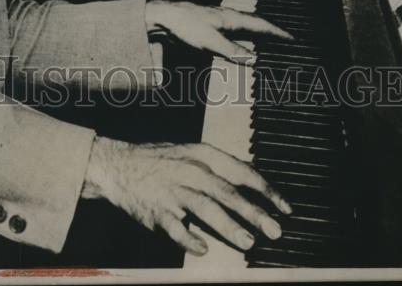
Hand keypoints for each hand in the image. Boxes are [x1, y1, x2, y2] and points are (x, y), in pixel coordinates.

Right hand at [83, 137, 291, 255]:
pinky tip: (203, 248)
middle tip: (274, 230)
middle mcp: (190, 170)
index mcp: (202, 155)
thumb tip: (250, 184)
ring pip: (206, 208)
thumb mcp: (190, 153)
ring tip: (247, 241)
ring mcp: (173, 190)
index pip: (241, 171)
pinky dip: (190, 239)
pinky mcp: (157, 210)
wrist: (117, 164)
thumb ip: (218, 169)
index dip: (265, 190)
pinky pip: (176, 228)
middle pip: (228, 192)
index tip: (284, 208)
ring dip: (228, 226)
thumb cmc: (158, 160)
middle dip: (254, 212)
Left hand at [145, 1, 292, 63]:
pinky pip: (236, 34)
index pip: (262, 24)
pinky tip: (245, 47)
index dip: (279, 33)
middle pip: (257, 25)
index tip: (294, 39)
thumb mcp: (210, 42)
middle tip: (288, 43)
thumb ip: (233, 51)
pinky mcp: (213, 28)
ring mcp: (222, 22)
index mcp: (233, 18)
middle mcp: (230, 18)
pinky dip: (246, 41)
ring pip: (247, 29)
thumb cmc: (186, 25)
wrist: (165, 17)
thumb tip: (256, 60)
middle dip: (273, 34)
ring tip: (273, 46)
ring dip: (260, 37)